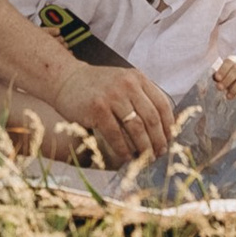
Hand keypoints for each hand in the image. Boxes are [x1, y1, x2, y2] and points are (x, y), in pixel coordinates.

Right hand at [50, 52, 176, 164]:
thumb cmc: (97, 86)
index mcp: (137, 78)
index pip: (162, 104)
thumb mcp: (122, 82)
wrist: (66, 79)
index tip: (169, 140)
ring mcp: (111, 97)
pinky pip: (116, 135)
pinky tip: (126, 157)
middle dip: (158, 140)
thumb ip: (140, 96)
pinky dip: (123, 149)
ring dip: (144, 147)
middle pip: (151, 118)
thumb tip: (163, 126)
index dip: (168, 125)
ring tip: (146, 158)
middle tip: (159, 153)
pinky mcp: (97, 109)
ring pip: (136, 128)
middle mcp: (127, 85)